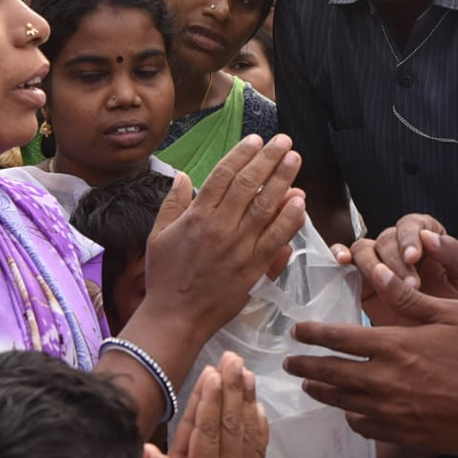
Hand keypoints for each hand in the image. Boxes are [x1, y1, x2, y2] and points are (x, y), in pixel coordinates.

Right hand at [143, 135, 306, 336]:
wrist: (176, 318)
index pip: (224, 175)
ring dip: (282, 180)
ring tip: (295, 160)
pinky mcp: (253, 268)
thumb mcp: (158, 235)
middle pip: (248, 185)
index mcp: (197, 216)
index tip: (256, 140)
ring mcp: (239, 248)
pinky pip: (275, 239)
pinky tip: (299, 202)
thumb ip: (173, 203)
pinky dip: (288, 220)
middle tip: (284, 141)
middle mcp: (220, 227)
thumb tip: (183, 176)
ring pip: (265, 207)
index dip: (242, 154)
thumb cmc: (164, 276)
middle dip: (268, 159)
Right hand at [143, 352, 268, 457]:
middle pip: (230, 428)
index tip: (212, 374)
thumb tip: (145, 448)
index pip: (205, 436)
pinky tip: (257, 405)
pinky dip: (259, 426)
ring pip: (247, 434)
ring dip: (247, 401)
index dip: (208, 405)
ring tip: (246, 372)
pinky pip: (259, 450)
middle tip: (232, 359)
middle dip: (231, 391)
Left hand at [283, 266, 457, 453]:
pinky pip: (364, 425)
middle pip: (332, 373)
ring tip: (309, 384)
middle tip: (289, 362)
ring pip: (343, 401)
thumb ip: (410, 299)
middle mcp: (385, 380)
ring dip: (322, 391)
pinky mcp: (402, 433)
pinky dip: (351, 416)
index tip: (296, 331)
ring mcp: (391, 411)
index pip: (340, 338)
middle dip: (307, 365)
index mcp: (394, 346)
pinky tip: (349, 410)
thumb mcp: (451, 314)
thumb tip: (380, 274)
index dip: (314, 334)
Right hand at [334, 214, 457, 320]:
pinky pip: (345, 262)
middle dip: (395, 260)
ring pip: (363, 248)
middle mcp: (399, 245)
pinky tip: (341, 262)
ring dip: (371, 264)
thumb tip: (429, 238)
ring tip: (382, 282)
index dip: (409, 237)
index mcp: (426, 236)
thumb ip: (455, 254)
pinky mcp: (362, 281)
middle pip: (386, 239)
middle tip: (409, 285)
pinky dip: (339, 256)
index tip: (414, 256)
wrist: (450, 338)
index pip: (412, 224)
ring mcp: (378, 263)